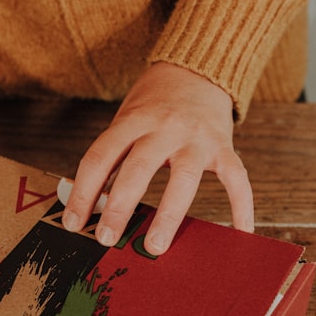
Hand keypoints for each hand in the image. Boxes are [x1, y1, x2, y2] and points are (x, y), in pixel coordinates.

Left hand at [62, 62, 253, 254]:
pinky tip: (240, 233)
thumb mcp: (126, 119)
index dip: (83, 192)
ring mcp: (197, 138)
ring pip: (184, 179)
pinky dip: (241, 207)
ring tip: (155, 246)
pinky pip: (236, 179)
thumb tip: (91, 204)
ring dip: (168, 216)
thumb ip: (114, 157)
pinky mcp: (223, 146)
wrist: (197, 69)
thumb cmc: (154, 103)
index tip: (74, 223)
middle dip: (119, 208)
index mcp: (133, 120)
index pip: (101, 158)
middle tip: (106, 239)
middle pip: (138, 170)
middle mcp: (164, 127)